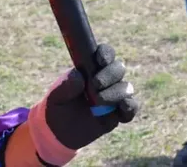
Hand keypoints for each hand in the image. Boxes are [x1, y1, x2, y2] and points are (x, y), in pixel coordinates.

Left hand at [32, 44, 137, 158]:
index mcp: (92, 68)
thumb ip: (65, 86)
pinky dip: (130, 106)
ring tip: (98, 102)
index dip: (106, 53)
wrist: (59, 133)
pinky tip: (123, 106)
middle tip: (95, 85)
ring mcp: (114, 96)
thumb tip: (79, 77)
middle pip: (119, 68)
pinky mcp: (119, 113)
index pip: (105, 53)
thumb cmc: (57, 108)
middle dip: (110, 75)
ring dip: (115, 92)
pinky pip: (132, 107)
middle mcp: (107, 79)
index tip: (101, 60)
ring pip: (126, 87)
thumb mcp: (55, 96)